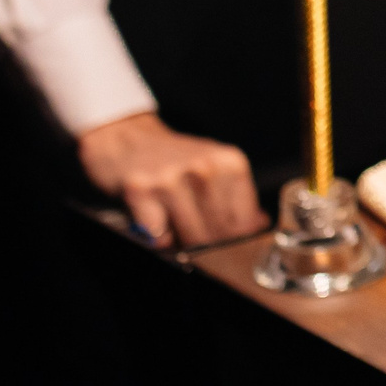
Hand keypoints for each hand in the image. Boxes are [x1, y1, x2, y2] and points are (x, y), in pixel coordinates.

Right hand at [76, 111, 265, 248]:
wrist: (128, 138)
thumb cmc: (174, 161)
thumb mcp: (214, 168)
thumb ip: (236, 198)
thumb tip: (258, 226)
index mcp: (230, 162)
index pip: (245, 222)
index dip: (238, 241)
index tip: (231, 247)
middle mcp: (203, 168)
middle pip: (220, 233)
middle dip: (211, 245)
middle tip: (199, 237)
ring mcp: (171, 179)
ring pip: (192, 237)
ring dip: (185, 241)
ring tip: (177, 224)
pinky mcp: (140, 191)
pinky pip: (160, 238)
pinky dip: (159, 238)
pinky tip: (156, 220)